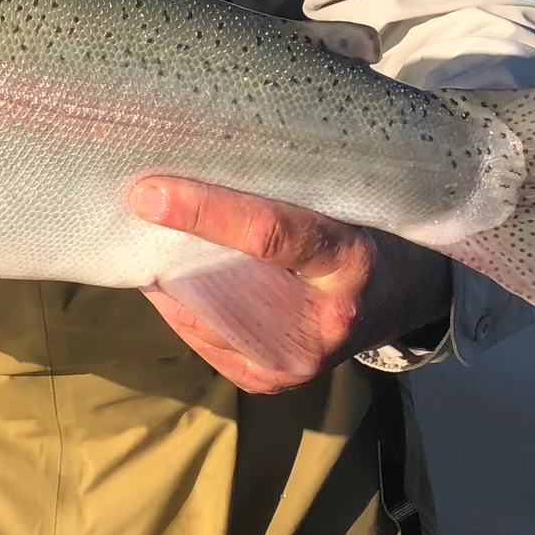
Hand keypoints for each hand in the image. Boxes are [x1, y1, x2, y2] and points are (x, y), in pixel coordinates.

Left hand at [126, 176, 450, 395]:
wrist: (405, 293)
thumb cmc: (368, 227)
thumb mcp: (347, 199)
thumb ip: (291, 187)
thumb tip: (201, 154)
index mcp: (348, 261)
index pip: (269, 233)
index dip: (202, 210)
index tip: (149, 191)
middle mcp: (325, 321)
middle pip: (223, 287)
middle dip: (167, 252)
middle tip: (128, 210)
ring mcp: (300, 362)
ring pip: (206, 320)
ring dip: (166, 281)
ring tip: (141, 238)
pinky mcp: (276, 380)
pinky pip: (207, 344)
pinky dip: (180, 311)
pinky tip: (165, 280)